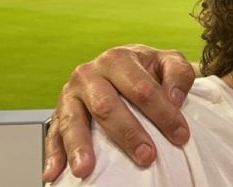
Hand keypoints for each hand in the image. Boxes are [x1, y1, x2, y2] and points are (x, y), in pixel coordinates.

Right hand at [42, 45, 195, 181]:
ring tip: (87, 169)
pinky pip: (53, 134)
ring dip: (80, 146)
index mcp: (117, 59)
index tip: (180, 136)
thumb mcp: (169, 62)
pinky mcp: (57, 114)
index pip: (142, 88)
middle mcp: (89, 74)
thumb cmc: (148, 70)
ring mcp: (70, 95)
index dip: (163, 113)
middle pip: (107, 105)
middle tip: (147, 156)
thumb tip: (174, 98)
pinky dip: (54, 154)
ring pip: (74, 120)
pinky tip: (55, 173)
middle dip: (128, 132)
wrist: (124, 67)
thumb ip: (178, 74)